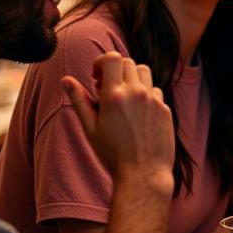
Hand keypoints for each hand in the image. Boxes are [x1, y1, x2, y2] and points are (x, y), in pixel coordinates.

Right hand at [62, 52, 173, 194]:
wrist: (143, 174)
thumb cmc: (113, 154)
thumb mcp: (90, 128)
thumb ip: (79, 100)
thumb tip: (66, 80)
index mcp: (116, 96)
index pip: (113, 58)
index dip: (102, 61)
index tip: (97, 76)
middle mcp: (137, 93)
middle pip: (128, 62)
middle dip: (115, 70)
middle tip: (105, 89)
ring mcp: (154, 100)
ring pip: (144, 72)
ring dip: (131, 78)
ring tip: (123, 97)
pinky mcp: (166, 109)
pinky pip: (155, 91)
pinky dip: (144, 94)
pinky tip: (136, 113)